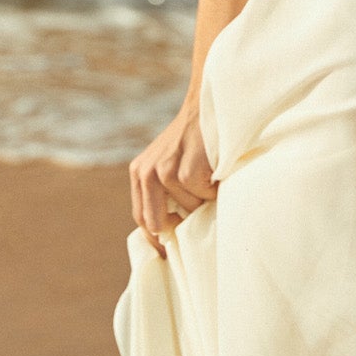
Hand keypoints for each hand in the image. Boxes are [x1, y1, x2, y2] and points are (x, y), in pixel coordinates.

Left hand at [129, 94, 216, 257]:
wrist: (208, 100)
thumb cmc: (196, 137)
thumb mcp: (170, 161)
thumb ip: (165, 190)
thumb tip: (171, 232)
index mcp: (139, 173)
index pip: (142, 219)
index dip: (157, 239)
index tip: (171, 255)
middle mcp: (146, 172)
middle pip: (156, 223)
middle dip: (178, 226)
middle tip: (197, 222)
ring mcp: (164, 171)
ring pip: (186, 210)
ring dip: (203, 201)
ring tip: (210, 179)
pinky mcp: (186, 169)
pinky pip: (203, 196)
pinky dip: (214, 190)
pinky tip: (216, 171)